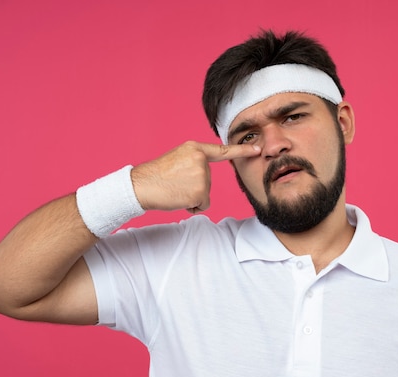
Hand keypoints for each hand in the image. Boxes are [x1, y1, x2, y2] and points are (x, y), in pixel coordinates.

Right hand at [131, 141, 260, 213]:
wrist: (140, 185)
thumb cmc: (156, 176)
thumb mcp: (177, 159)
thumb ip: (195, 162)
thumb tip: (204, 177)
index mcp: (195, 148)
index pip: (222, 150)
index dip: (242, 150)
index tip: (257, 149)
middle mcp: (201, 160)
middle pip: (209, 180)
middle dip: (194, 187)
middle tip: (175, 184)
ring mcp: (202, 175)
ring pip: (206, 194)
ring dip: (192, 197)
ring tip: (175, 190)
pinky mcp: (200, 191)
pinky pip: (203, 204)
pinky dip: (192, 206)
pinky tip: (178, 198)